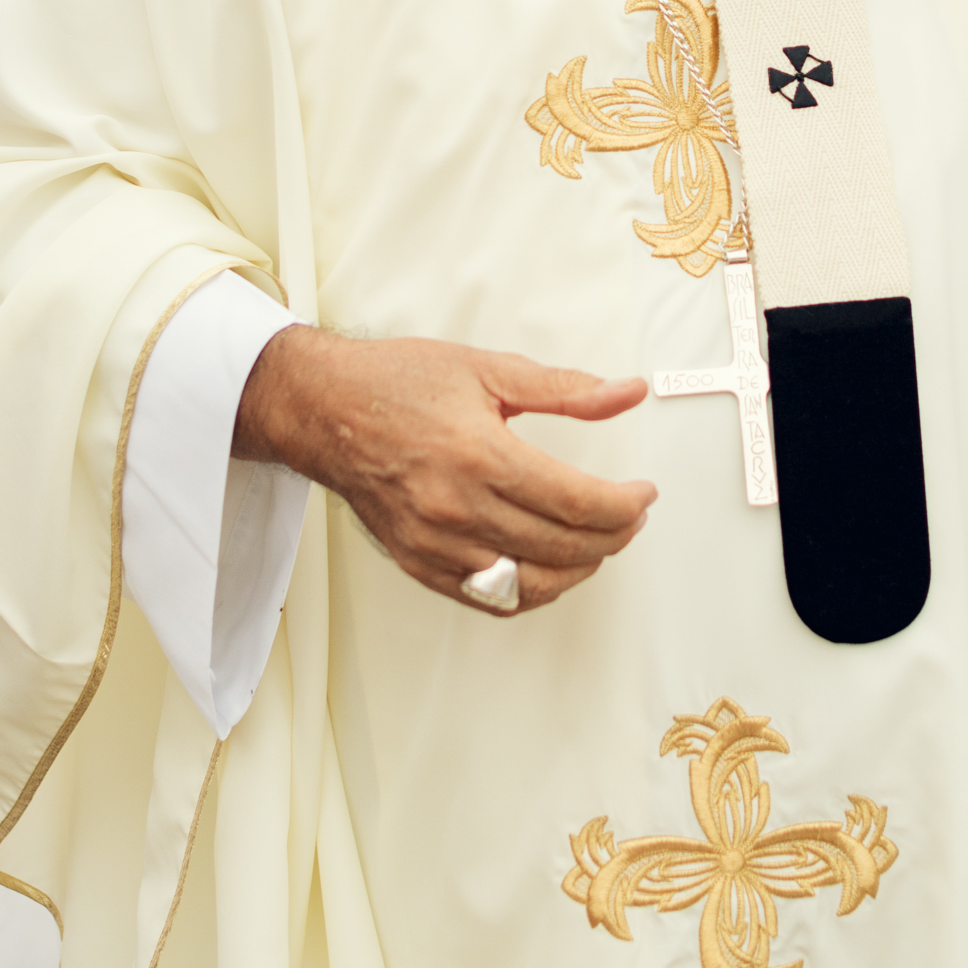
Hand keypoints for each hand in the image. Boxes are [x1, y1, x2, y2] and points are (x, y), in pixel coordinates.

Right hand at [234, 326, 655, 614]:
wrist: (324, 410)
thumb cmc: (397, 383)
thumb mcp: (488, 368)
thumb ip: (566, 389)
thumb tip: (628, 392)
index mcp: (478, 455)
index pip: (576, 502)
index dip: (624, 505)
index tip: (643, 494)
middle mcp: (457, 508)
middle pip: (563, 547)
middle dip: (613, 536)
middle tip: (630, 514)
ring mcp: (436, 545)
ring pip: (532, 584)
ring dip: (579, 570)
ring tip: (599, 542)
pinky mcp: (420, 564)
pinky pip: (490, 599)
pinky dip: (532, 591)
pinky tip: (551, 567)